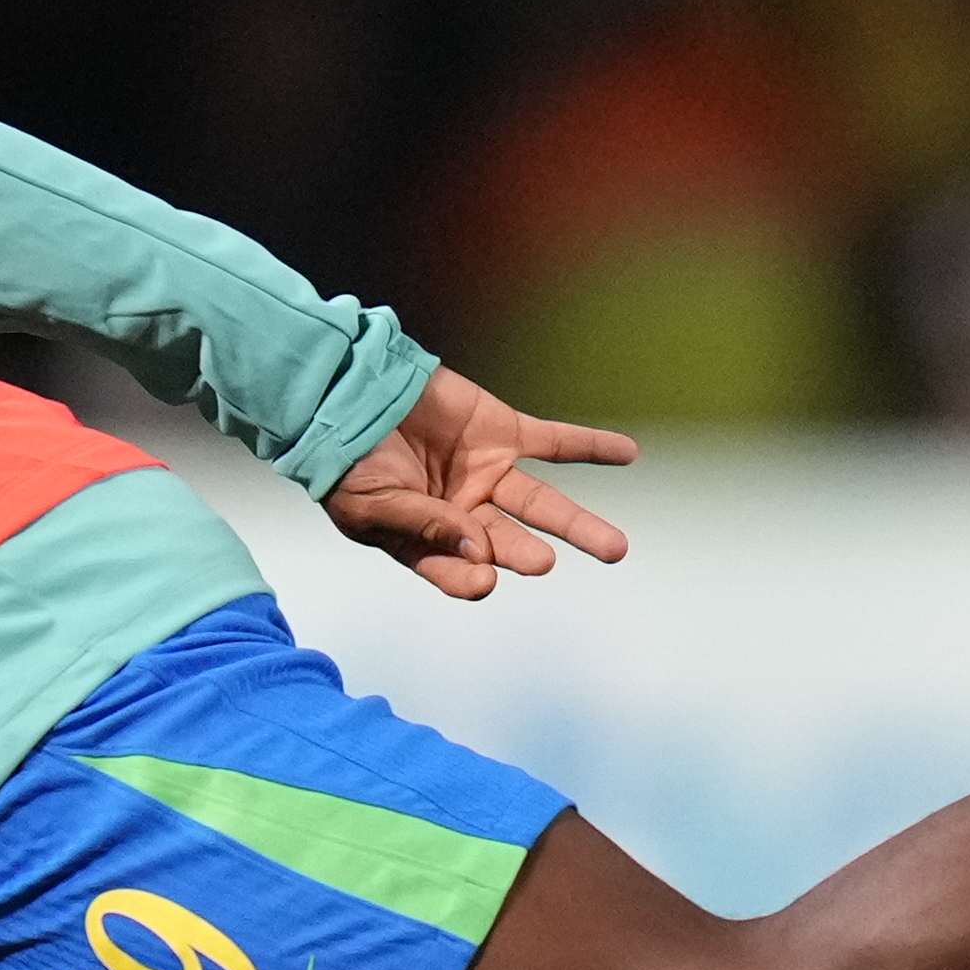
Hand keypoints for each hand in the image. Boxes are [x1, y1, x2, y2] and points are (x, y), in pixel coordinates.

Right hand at [324, 367, 636, 600]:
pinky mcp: (503, 432)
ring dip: (580, 525)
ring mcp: (487, 473)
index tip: (484, 577)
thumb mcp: (372, 503)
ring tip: (614, 549)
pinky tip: (626, 454)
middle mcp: (465, 514)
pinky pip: (554, 443)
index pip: (459, 571)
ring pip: (542, 504)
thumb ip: (423, 526)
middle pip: (509, 542)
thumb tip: (476, 552)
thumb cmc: (344, 460)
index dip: (471, 578)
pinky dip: (590, 448)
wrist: (344, 391)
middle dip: (529, 555)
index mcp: (428, 540)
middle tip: (544, 562)